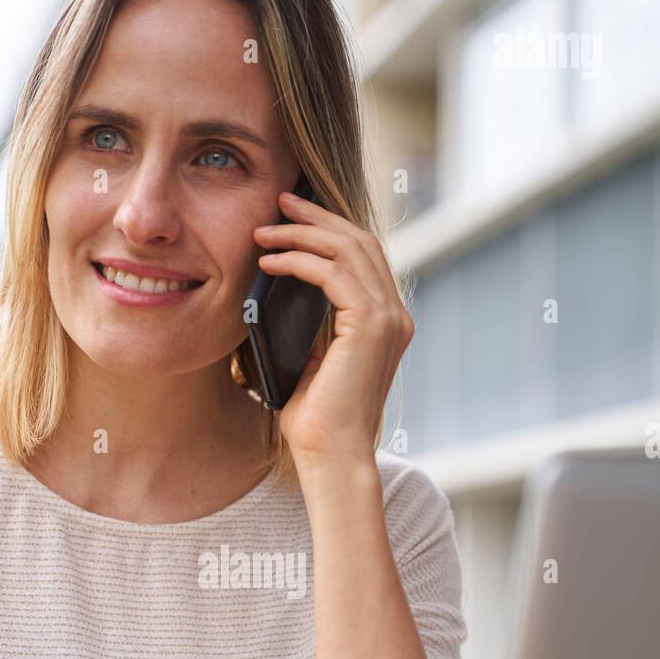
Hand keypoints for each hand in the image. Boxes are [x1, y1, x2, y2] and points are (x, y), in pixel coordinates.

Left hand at [253, 190, 412, 466]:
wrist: (332, 457)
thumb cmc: (316, 421)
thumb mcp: (310, 360)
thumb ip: (309, 325)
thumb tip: (278, 290)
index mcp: (386, 322)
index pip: (363, 256)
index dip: (328, 229)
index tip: (291, 216)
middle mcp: (395, 316)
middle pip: (360, 241)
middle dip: (316, 217)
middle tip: (279, 202)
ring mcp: (389, 319)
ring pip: (348, 250)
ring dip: (302, 234)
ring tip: (263, 232)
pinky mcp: (371, 327)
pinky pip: (333, 273)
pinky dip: (299, 261)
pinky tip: (269, 262)